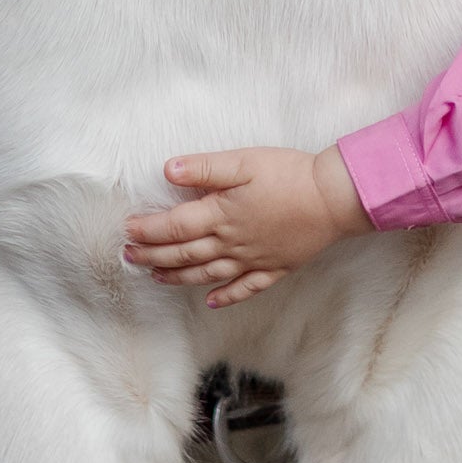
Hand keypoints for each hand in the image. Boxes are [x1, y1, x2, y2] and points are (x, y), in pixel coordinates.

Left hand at [122, 144, 373, 308]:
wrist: (334, 198)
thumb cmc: (290, 174)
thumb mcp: (244, 161)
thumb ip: (205, 167)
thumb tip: (169, 170)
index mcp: (221, 214)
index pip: (174, 226)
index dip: (148, 229)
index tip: (128, 230)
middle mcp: (232, 243)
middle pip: (184, 254)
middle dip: (152, 256)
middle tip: (129, 257)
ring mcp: (253, 260)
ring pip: (207, 274)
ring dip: (178, 277)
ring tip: (156, 277)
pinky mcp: (274, 268)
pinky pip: (245, 288)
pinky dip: (226, 297)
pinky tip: (212, 302)